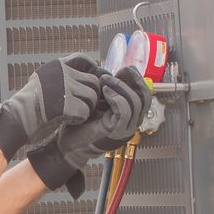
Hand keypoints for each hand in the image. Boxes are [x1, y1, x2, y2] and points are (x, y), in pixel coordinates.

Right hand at [0, 53, 101, 160]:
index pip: (82, 59)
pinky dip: (79, 118)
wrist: (17, 117)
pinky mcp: (67, 104)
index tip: (92, 81)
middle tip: (83, 105)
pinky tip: (69, 120)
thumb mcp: (42, 80)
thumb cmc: (29, 104)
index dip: (92, 69)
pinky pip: (85, 111)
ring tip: (75, 114)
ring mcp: (65, 87)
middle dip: (92, 94)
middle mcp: (62, 72)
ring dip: (87, 107)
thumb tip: (82, 75)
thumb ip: (60, 76)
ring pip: (92, 96)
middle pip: (93, 81)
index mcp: (56, 65)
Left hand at [26, 67, 152, 196]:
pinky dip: (116, 98)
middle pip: (145, 98)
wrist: (69, 144)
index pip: (145, 95)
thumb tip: (113, 73)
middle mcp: (132, 123)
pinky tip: (105, 92)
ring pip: (135, 103)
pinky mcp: (116, 132)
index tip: (125, 69)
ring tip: (105, 80)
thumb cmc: (81, 123)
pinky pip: (124, 112)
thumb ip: (108, 91)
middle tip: (118, 72)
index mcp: (130, 115)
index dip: (138, 79)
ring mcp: (126, 129)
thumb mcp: (98, 102)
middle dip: (134, 80)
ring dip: (121, 87)